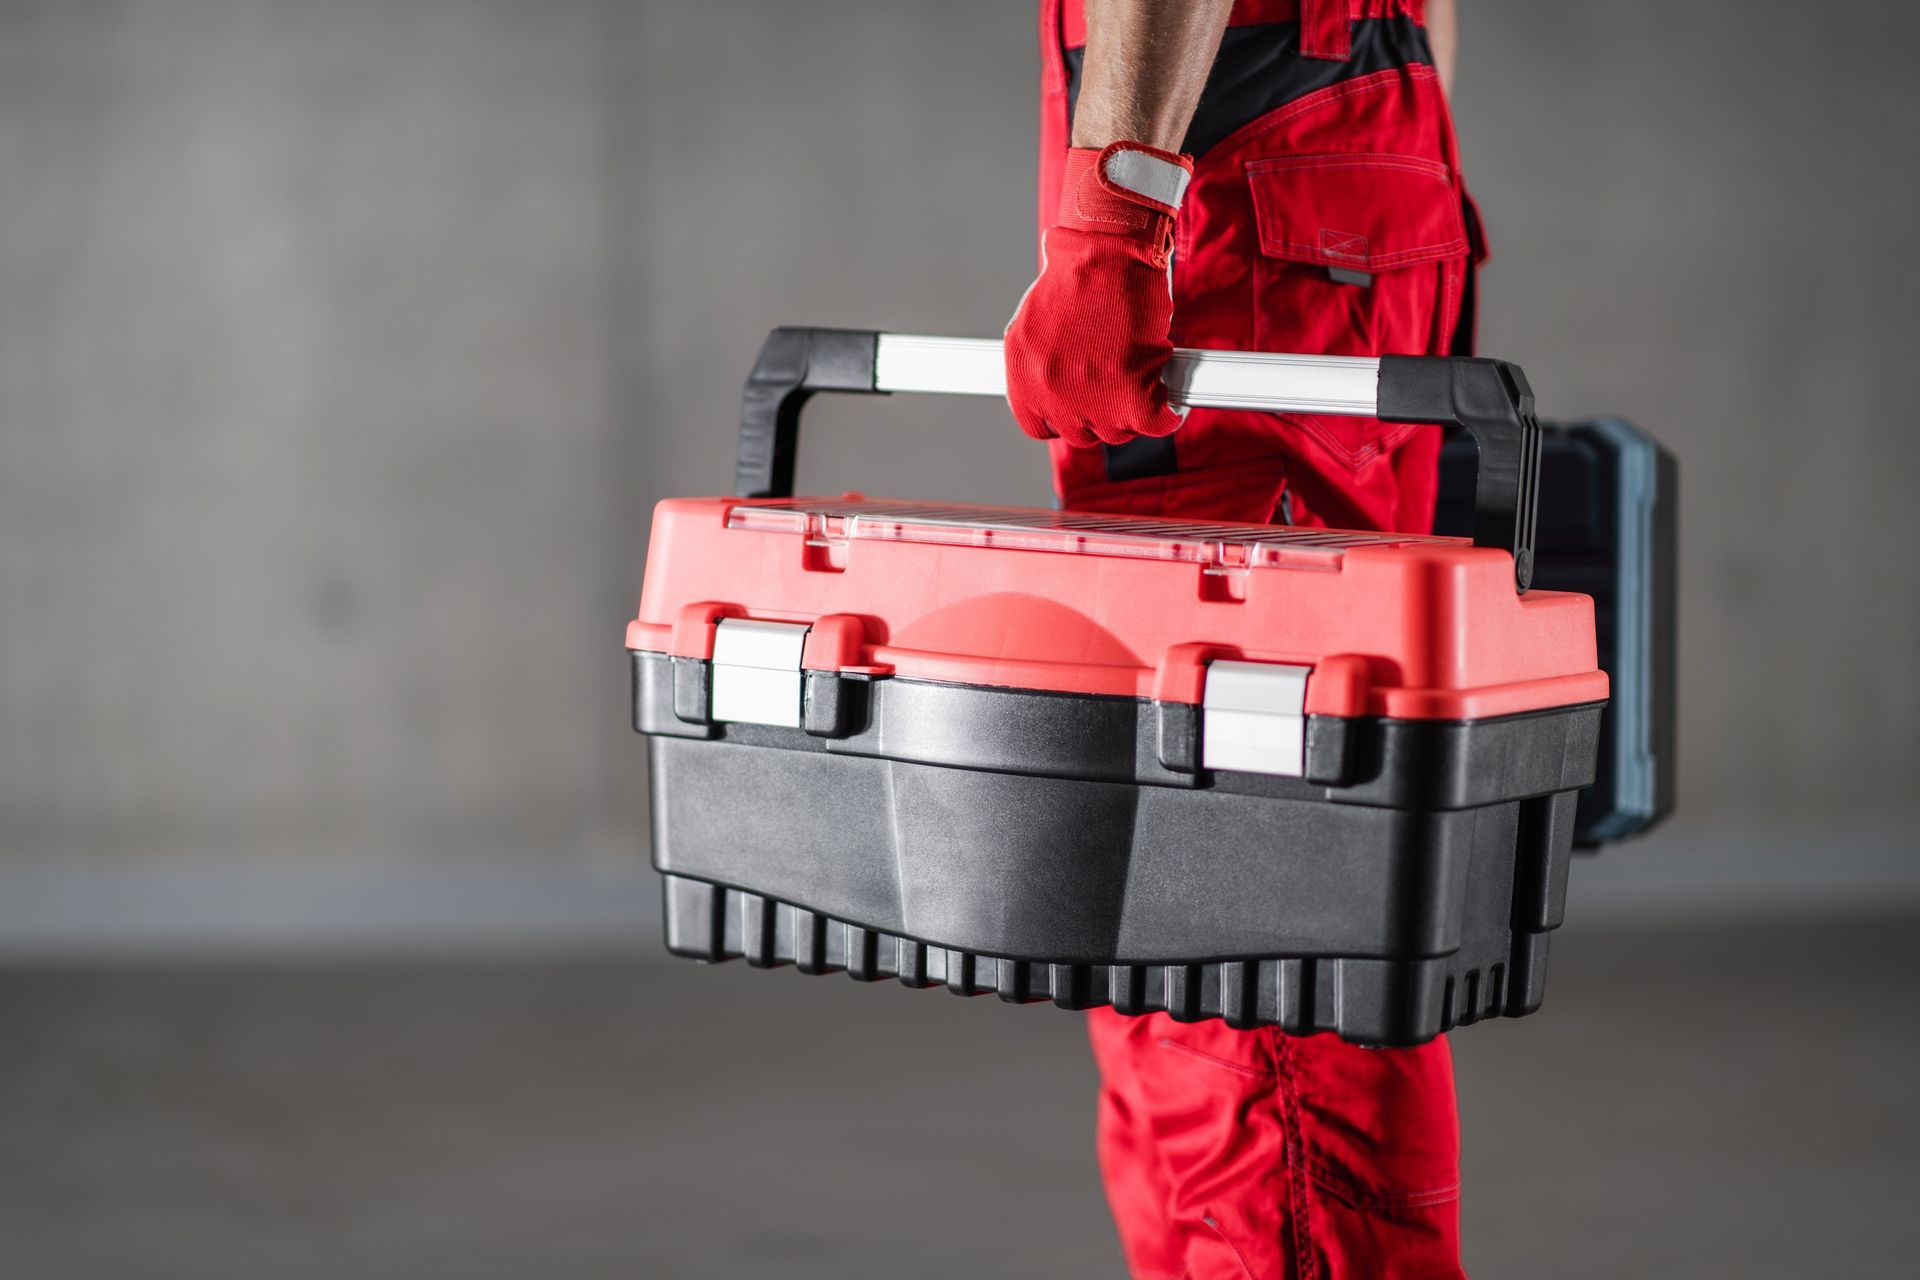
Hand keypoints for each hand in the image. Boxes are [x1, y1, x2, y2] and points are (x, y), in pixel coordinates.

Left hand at [1004, 142, 1193, 448]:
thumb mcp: (1036, 316)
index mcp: (1022, 373)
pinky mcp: (1131, 395)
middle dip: (1103, 412)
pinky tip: (1170, 399)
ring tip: (1143, 382)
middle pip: (1082, 432)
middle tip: (1119, 388)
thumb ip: (1041, 357)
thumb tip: (1056, 380)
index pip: (1039, 425)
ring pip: (1119, 431)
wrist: (1110, 249)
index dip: (1065, 417)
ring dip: (1134, 411)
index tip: (1082, 407)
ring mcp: (1089, 397)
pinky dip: (1169, 413)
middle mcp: (1050, 390)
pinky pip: (1156, 424)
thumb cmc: (1080, 270)